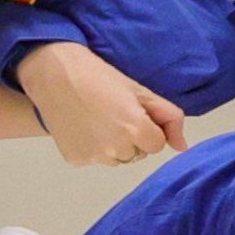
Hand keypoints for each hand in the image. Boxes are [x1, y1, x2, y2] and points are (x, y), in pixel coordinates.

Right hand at [11, 40, 190, 169]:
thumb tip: (182, 147)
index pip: (156, 144)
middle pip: (137, 154)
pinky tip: (81, 127)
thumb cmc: (98, 76)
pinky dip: (90, 147)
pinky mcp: (76, 159)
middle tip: (112, 114)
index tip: (131, 112)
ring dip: (112, 146)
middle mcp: (117, 148)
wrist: (52, 74)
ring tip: (96, 121)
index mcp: (136, 129)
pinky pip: (93, 159)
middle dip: (131, 138)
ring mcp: (94, 157)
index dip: (147, 128)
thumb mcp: (139, 90)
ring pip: (116, 159)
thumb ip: (169, 118)